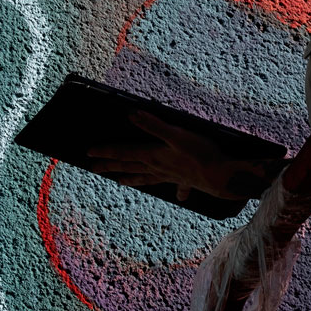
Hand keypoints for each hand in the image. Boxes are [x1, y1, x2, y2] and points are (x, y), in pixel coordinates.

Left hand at [87, 111, 279, 200]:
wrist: (221, 177)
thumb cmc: (200, 153)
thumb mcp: (176, 134)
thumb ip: (154, 125)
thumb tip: (131, 114)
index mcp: (152, 156)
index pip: (124, 152)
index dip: (106, 151)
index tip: (89, 154)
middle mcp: (157, 168)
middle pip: (129, 166)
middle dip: (111, 165)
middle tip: (94, 169)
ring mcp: (170, 176)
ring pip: (145, 178)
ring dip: (132, 178)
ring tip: (120, 182)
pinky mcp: (185, 181)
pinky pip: (176, 186)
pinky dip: (176, 191)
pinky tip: (179, 197)